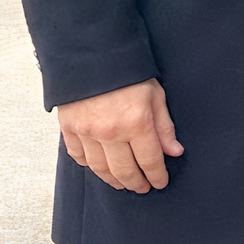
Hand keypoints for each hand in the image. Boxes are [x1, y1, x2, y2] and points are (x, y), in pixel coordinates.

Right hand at [58, 79, 183, 191]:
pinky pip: (79, 156)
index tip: (160, 183)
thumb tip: (174, 151)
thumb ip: (164, 126)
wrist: (92, 54)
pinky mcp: (69, 128)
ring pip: (100, 168)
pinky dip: (89, 166)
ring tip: (123, 184)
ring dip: (113, 180)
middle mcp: (110, 132)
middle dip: (136, 183)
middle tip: (142, 188)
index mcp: (136, 123)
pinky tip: (99, 168)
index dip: (156, 176)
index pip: (150, 161)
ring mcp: (87, 132)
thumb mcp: (156, 95)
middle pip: (124, 170)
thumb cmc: (129, 72)